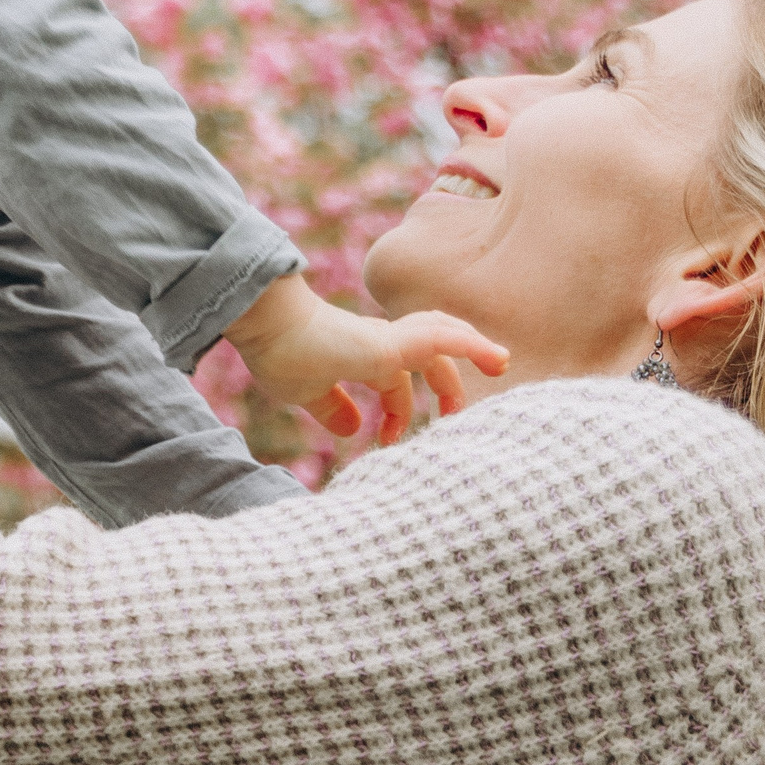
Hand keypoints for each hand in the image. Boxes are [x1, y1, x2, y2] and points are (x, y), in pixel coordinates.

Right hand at [222, 276, 508, 445]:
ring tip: (500, 365)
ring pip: (442, 336)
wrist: (265, 324)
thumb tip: (355, 429)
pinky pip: (443, 339)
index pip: (395, 377)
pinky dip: (472, 345)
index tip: (390, 440)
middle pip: (429, 352)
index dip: (398, 409)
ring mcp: (387, 340)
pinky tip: (495, 357)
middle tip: (456, 415)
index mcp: (360, 353)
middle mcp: (379, 341)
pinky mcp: (390, 344)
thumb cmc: (278, 351)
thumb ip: (333, 408)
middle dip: (447, 382)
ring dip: (473, 350)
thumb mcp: (306, 392)